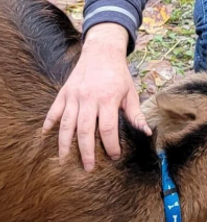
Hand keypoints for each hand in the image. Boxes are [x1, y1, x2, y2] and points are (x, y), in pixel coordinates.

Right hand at [44, 23, 148, 170]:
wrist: (101, 52)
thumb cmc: (119, 75)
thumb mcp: (131, 92)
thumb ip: (136, 114)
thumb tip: (146, 133)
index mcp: (108, 99)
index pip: (108, 128)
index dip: (110, 145)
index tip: (114, 156)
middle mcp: (88, 99)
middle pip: (85, 131)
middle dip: (86, 152)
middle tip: (88, 168)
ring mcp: (73, 96)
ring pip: (67, 124)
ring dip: (65, 144)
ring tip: (65, 161)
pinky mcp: (63, 93)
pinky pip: (54, 111)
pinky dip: (48, 124)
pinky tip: (45, 137)